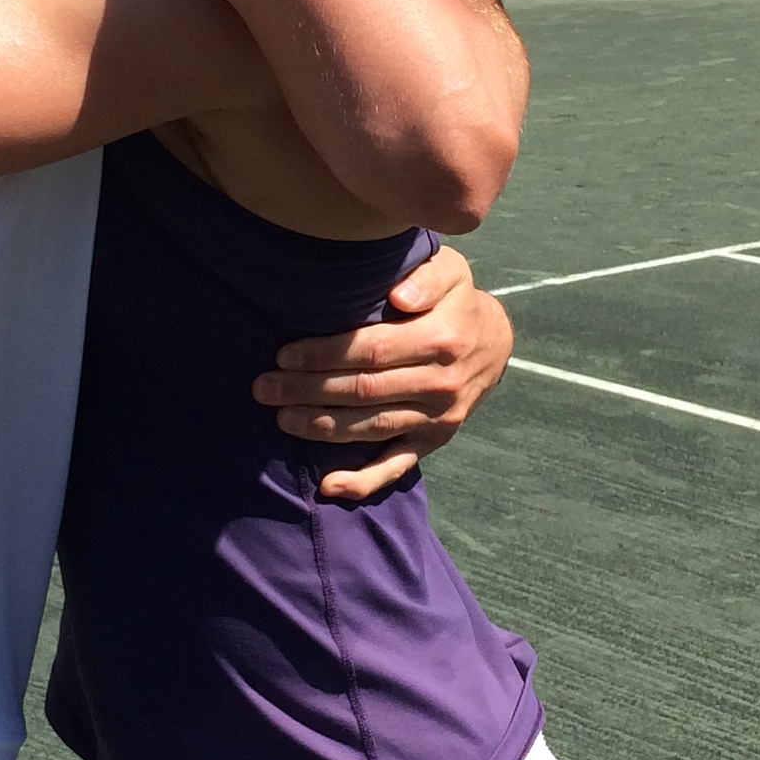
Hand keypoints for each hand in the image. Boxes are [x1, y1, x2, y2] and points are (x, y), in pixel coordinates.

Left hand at [255, 243, 513, 501]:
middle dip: (308, 390)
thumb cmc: (457, 301)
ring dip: (321, 427)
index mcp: (442, 340)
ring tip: (280, 419)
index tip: (285, 354)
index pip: (372, 351)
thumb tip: (399, 297)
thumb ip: (428, 278)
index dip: (325, 355)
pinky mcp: (432, 442)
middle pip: (364, 391)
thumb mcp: (452, 273)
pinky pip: (396, 466)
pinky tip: (328, 487)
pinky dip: (363, 482)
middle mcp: (440, 385)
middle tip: (264, 386)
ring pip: (371, 427)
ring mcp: (437, 419)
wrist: (495, 343)